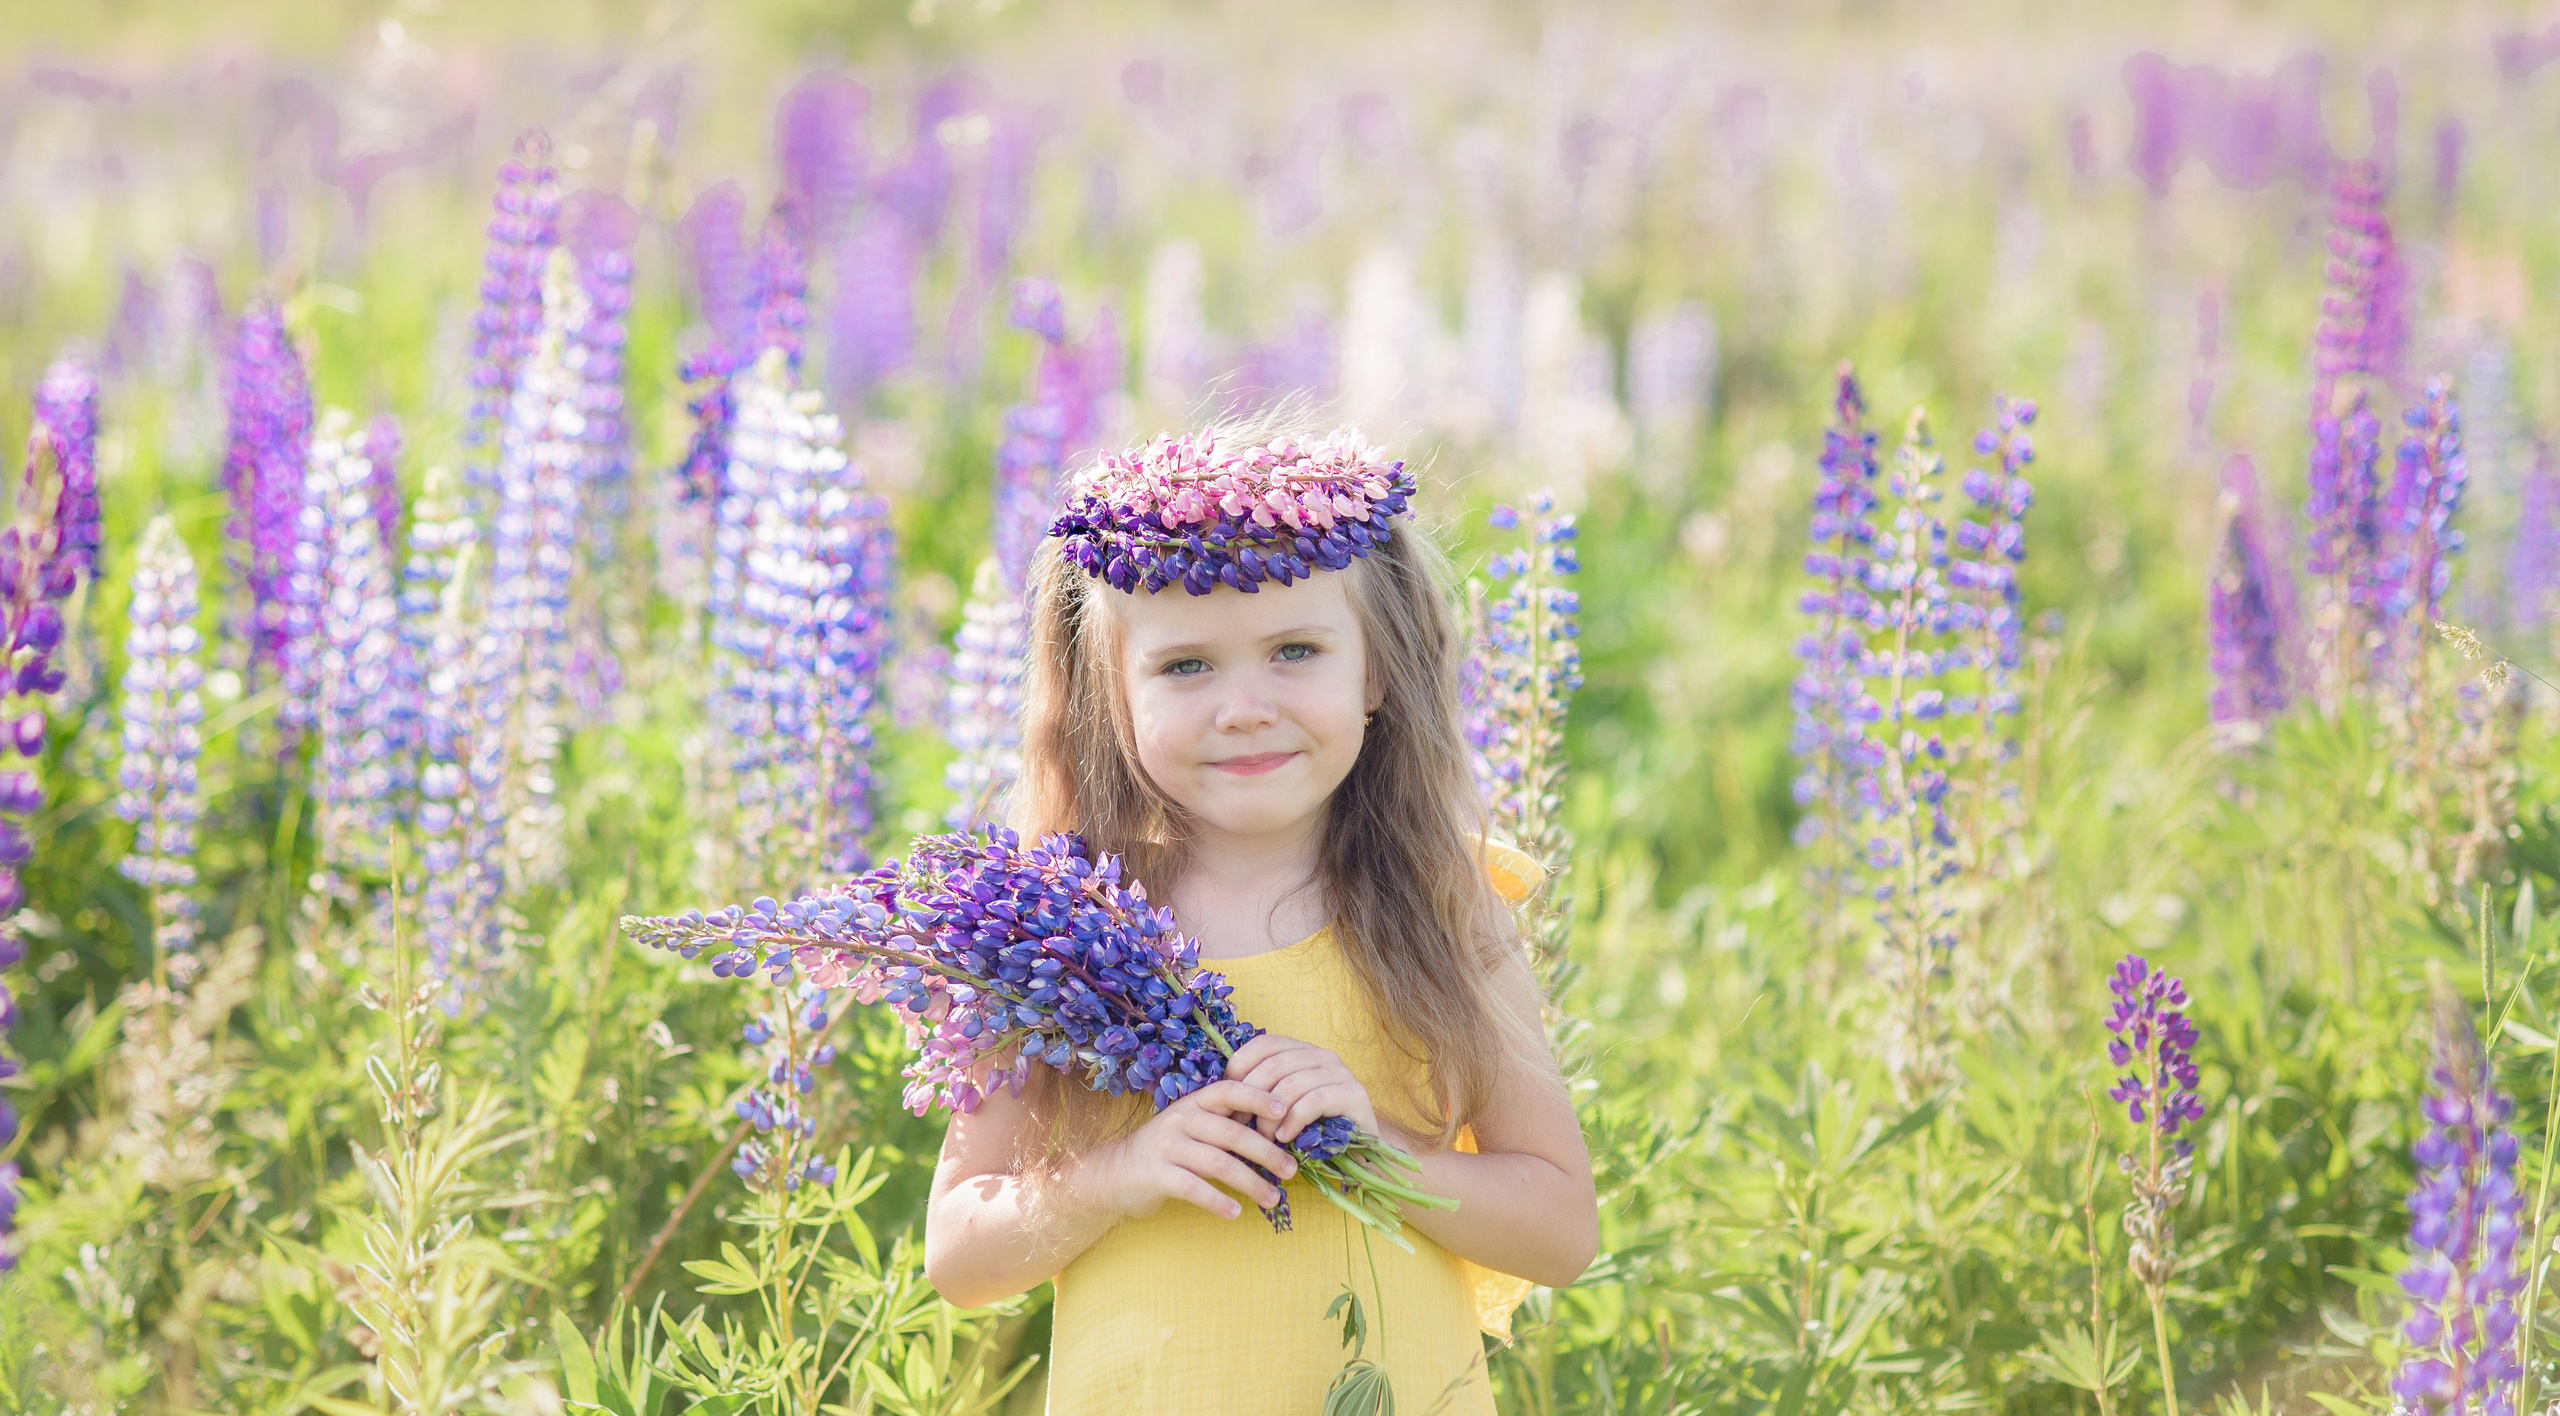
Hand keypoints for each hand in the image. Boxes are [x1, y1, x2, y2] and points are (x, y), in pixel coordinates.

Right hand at [1081, 1080, 1301, 1221]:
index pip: (1228, 1090)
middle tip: (1291, 1171)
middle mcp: (1180, 1119)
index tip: (1283, 1110)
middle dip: (1266, 1152)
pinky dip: (1217, 1201)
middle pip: (1231, 1133)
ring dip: (1250, 1183)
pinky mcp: (1156, 1174)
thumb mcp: (1194, 1129)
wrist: (1116, 1172)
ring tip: (1272, 1198)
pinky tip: (1235, 1213)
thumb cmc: (1169, 1150)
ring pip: (1217, 1163)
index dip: (1257, 1097)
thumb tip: (1276, 1132)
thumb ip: (1224, 1126)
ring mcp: (1167, 1146)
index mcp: (1193, 1103)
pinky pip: (1193, 1188)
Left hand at [1223, 1033, 1380, 1145]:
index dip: (1241, 1067)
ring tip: (1265, 1138)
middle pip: (1274, 1064)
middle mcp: (1322, 1055)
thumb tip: (1219, 1094)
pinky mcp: (1355, 1095)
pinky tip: (1285, 1138)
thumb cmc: (1311, 1129)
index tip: (1228, 1100)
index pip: (1263, 1044)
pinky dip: (1294, 1120)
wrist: (1357, 1151)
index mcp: (1301, 1050)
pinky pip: (1315, 1101)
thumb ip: (1259, 1093)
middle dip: (1252, 1097)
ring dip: (1271, 1116)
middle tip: (1242, 1125)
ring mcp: (1340, 1073)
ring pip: (1292, 1084)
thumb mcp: (1281, 1107)